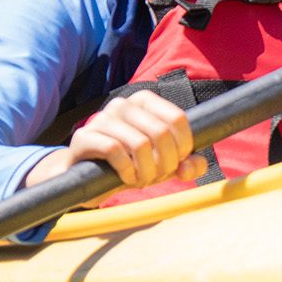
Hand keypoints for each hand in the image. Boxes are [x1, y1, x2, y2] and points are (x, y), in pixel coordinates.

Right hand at [23, 90, 206, 193]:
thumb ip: (183, 164)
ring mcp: (102, 118)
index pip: (177, 119)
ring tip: (141, 180)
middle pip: (160, 133)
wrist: (86, 177)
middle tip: (157, 176)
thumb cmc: (128, 165)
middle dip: (165, 163)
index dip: (183, 147)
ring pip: (140, 144)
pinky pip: (115, 151)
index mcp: (145, 101)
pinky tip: (125, 178)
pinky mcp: (85, 136)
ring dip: (146, 171)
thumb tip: (196, 165)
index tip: (176, 163)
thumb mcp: (161, 165)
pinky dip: (127, 171)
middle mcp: (124, 104)